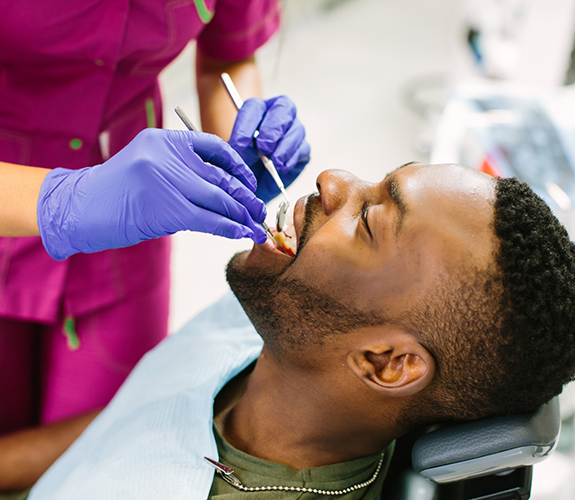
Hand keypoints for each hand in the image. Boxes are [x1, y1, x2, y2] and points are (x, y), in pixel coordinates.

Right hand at [38, 128, 266, 260]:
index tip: (248, 183)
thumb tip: (222, 191)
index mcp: (165, 139)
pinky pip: (208, 219)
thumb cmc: (115, 191)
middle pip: (220, 177)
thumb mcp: (147, 165)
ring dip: (241, 215)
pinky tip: (240, 234)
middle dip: (244, 197)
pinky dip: (228, 228)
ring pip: (218, 199)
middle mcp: (168, 155)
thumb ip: (181, 170)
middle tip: (259, 211)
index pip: (214, 146)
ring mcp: (167, 180)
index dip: (238, 166)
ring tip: (256, 226)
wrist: (79, 208)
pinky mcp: (167, 208)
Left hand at [228, 96, 310, 203]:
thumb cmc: (245, 162)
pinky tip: (280, 168)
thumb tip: (242, 143)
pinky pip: (302, 149)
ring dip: (284, 147)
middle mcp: (278, 115)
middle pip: (284, 107)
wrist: (255, 184)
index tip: (240, 144)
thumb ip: (238, 143)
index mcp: (258, 110)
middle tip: (264, 148)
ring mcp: (293, 130)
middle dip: (273, 129)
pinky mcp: (302, 149)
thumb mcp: (236, 152)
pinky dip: (291, 159)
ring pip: (296, 129)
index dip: (247, 124)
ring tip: (273, 162)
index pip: (255, 107)